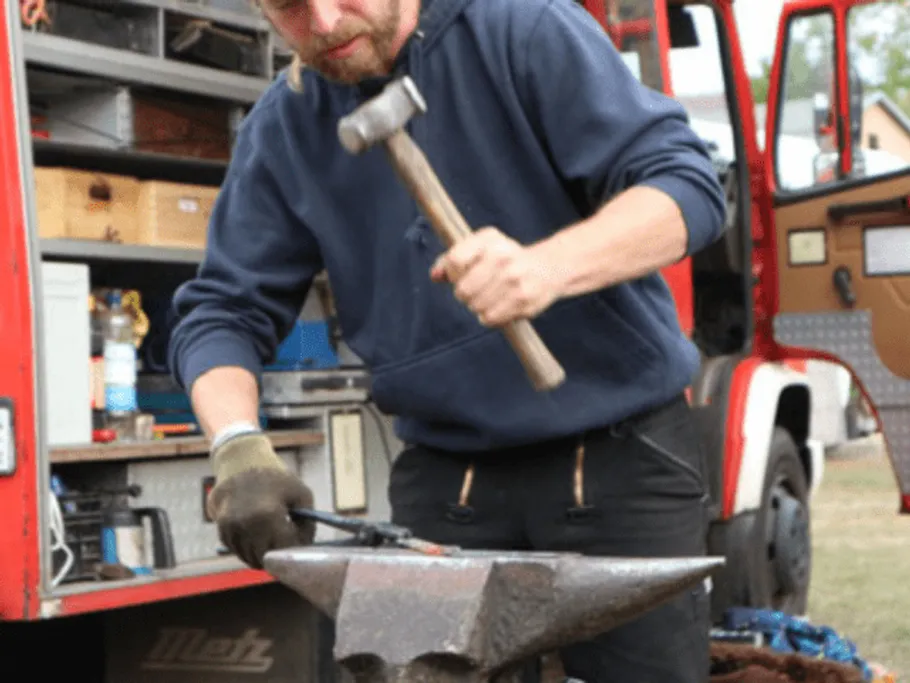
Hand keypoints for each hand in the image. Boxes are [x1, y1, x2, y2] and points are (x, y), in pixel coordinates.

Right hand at [206, 433, 315, 568]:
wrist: (242, 462)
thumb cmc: (276, 478)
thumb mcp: (301, 492)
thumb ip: (308, 523)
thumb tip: (306, 547)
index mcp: (268, 515)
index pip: (285, 549)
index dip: (296, 549)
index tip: (301, 543)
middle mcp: (246, 525)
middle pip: (266, 558)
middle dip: (278, 555)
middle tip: (287, 546)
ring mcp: (231, 528)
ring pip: (249, 557)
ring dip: (262, 554)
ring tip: (273, 539)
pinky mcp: (221, 528)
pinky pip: (237, 550)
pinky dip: (248, 549)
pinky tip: (257, 535)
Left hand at [430, 227, 563, 326]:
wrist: (549, 267)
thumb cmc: (508, 259)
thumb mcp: (481, 248)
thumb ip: (452, 260)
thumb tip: (435, 276)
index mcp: (489, 240)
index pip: (454, 261)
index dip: (453, 274)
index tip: (462, 274)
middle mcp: (502, 256)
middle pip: (463, 289)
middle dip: (465, 294)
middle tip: (478, 289)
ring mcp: (514, 279)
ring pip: (475, 306)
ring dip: (478, 306)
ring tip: (491, 296)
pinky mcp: (523, 300)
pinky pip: (490, 318)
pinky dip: (490, 316)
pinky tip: (500, 305)